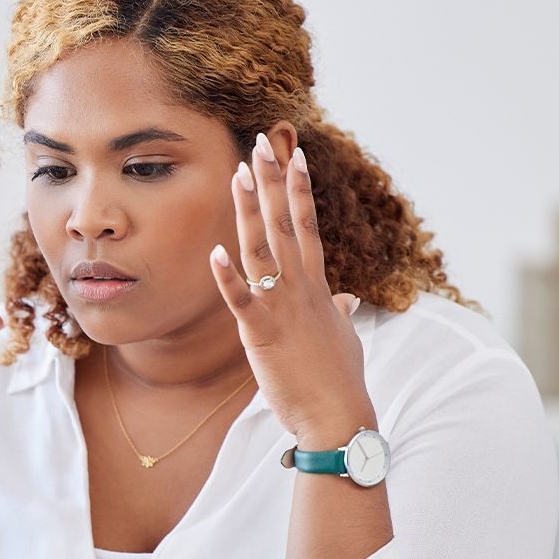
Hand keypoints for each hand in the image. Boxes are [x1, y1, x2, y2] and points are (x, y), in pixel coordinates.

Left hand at [208, 134, 370, 441]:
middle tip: (262, 142)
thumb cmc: (339, 380)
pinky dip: (228, 277)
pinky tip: (214, 252)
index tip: (293, 154)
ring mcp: (283, 309)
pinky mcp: (262, 334)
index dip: (299, 189)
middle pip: (286, 224)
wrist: (338, 416)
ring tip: (238, 174)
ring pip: (263, 250)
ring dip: (249, 212)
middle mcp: (302, 289)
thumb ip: (338, 311)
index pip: (308, 226)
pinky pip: (242, 301)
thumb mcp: (341, 337)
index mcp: (317, 287)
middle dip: (273, 182)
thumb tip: (345, 297)